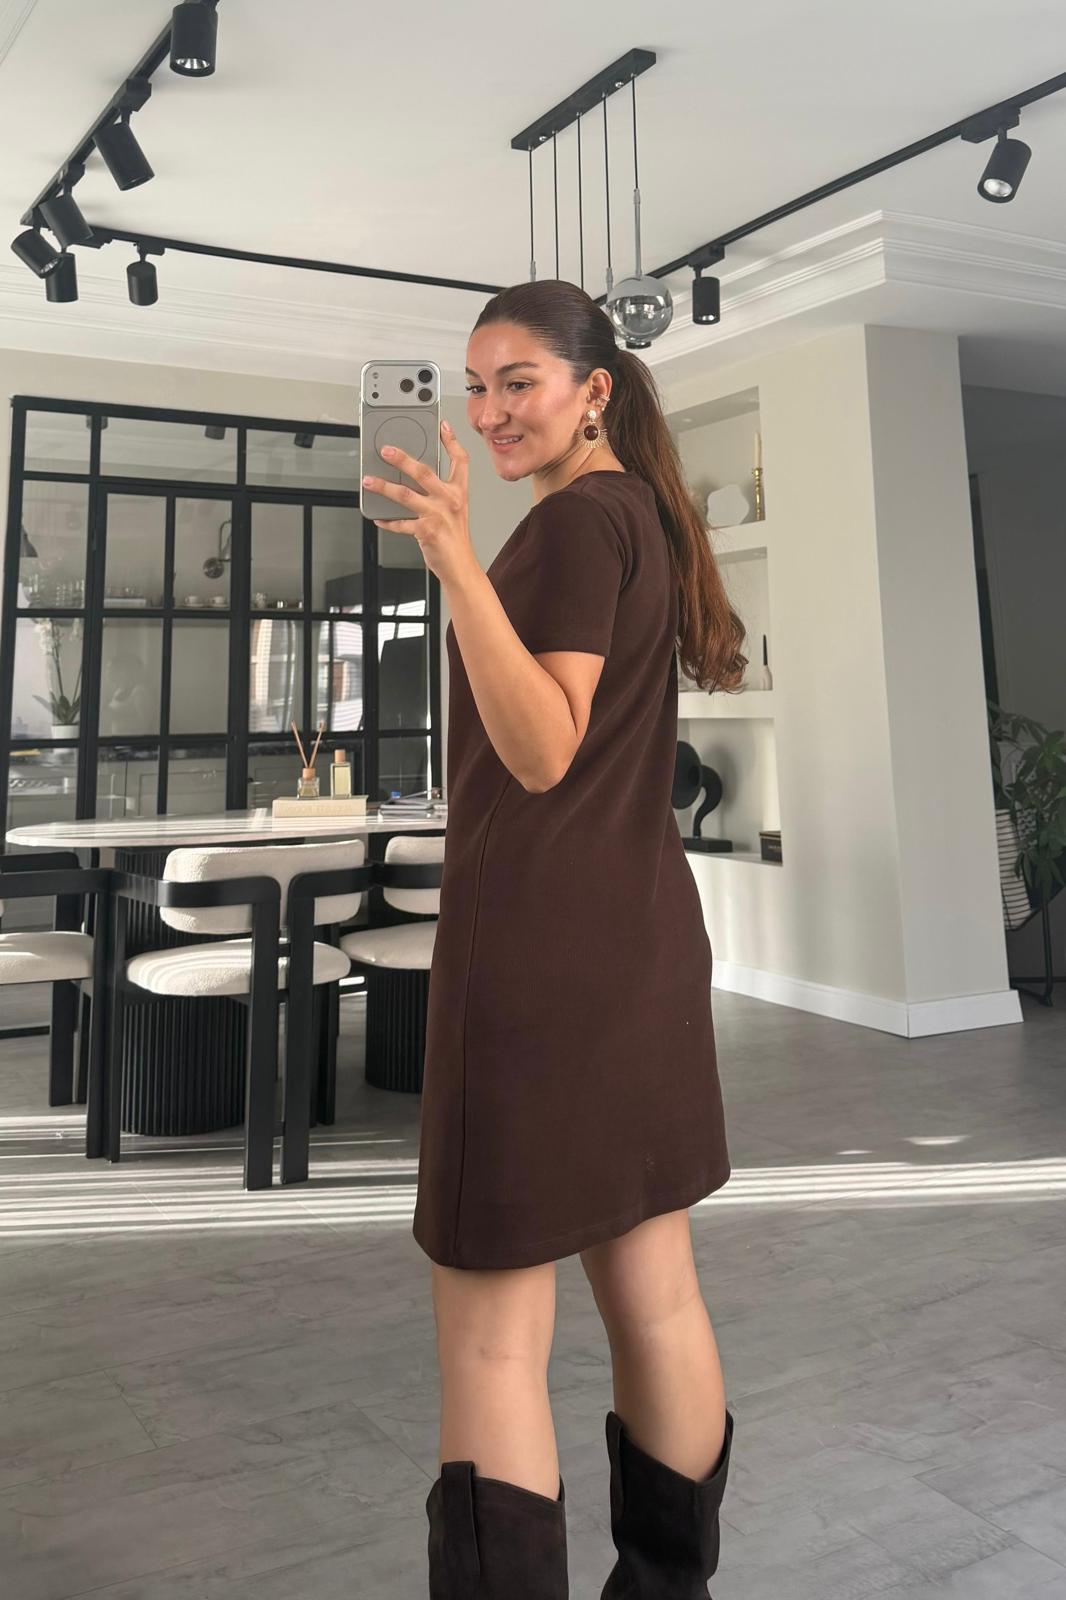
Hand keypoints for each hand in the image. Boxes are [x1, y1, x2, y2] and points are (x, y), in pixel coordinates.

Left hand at [362, 421, 478, 588]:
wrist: (460, 566)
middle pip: (424, 471)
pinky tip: (378, 517)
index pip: (460, 460)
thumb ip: (439, 491)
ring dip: (384, 486)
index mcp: (459, 492)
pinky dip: (387, 520)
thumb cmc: (454, 538)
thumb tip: (412, 476)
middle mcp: (450, 500)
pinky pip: (400, 523)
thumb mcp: (454, 509)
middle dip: (402, 458)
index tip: (442, 426)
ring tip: (369, 481)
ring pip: (405, 494)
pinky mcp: (426, 531)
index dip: (452, 440)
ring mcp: (437, 515)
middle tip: (385, 450)